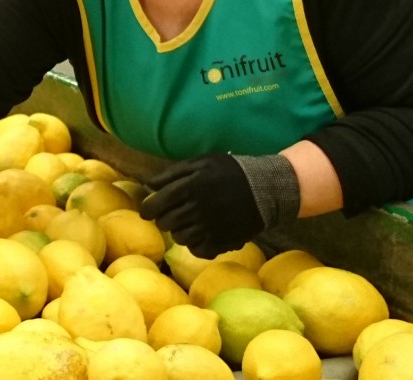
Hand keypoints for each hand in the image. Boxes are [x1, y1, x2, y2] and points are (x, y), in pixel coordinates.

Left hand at [139, 153, 298, 258]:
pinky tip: (200, 233)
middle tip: (170, 215)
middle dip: (163, 219)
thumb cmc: (230, 172)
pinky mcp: (221, 242)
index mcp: (190, 187)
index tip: (147, 211)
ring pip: (179, 238)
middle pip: (165, 222)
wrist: (265, 189)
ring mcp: (209, 228)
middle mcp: (197, 209)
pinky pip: (197, 250)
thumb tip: (149, 185)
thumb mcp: (202, 162)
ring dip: (178, 231)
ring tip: (187, 223)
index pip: (156, 204)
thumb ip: (173, 173)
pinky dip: (195, 244)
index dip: (147, 209)